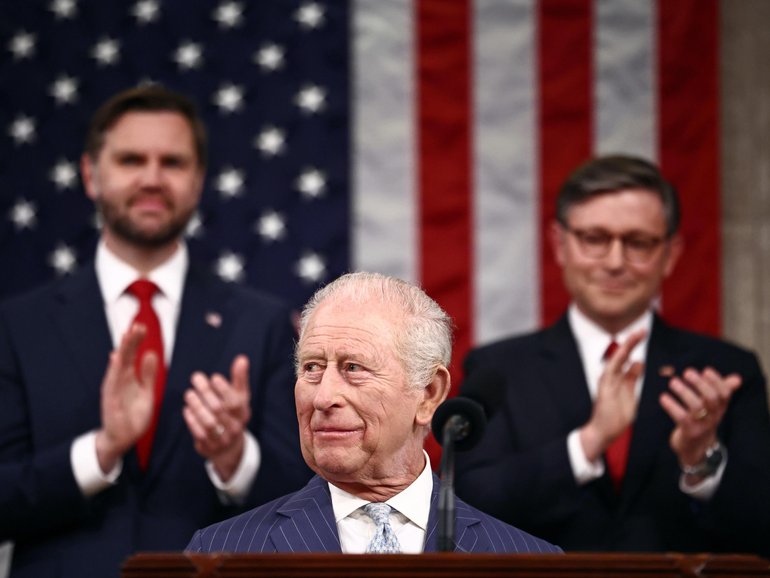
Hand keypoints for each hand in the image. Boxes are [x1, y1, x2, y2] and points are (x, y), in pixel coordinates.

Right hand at [95, 324, 156, 472]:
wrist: (123, 438)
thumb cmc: (133, 414)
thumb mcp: (146, 392)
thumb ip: (148, 374)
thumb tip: (150, 354)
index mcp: (128, 377)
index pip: (131, 355)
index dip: (136, 341)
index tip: (141, 326)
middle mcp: (119, 380)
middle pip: (124, 356)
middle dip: (130, 341)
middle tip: (136, 325)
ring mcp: (113, 390)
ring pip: (117, 366)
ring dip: (122, 351)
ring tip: (127, 336)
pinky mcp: (110, 401)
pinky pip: (112, 384)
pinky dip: (114, 371)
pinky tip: (117, 359)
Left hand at [183, 355, 251, 481]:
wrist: (229, 448)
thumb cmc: (233, 414)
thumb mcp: (239, 397)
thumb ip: (240, 378)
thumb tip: (242, 358)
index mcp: (243, 413)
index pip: (235, 402)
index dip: (224, 389)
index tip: (214, 377)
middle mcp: (234, 427)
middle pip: (219, 409)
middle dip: (206, 392)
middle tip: (196, 378)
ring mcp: (222, 439)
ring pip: (208, 422)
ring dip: (197, 406)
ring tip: (189, 393)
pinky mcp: (209, 447)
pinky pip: (199, 434)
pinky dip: (192, 421)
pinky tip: (187, 409)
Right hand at [580, 330, 645, 461]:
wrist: (603, 432)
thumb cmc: (616, 416)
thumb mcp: (630, 395)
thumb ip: (632, 379)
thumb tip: (639, 362)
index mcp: (619, 378)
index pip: (628, 358)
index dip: (635, 345)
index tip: (643, 333)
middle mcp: (611, 377)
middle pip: (622, 356)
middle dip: (631, 342)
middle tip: (641, 330)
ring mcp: (606, 382)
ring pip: (616, 361)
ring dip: (625, 349)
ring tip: (634, 337)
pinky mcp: (604, 390)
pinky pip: (610, 373)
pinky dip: (617, 363)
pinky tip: (624, 354)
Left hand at [659, 366, 740, 468]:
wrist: (695, 449)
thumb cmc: (703, 421)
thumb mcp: (713, 408)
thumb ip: (722, 391)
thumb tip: (737, 378)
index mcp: (719, 408)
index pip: (724, 394)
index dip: (717, 381)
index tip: (706, 370)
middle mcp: (713, 416)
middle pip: (711, 398)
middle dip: (700, 383)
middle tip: (687, 372)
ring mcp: (701, 425)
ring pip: (696, 406)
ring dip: (684, 392)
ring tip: (673, 382)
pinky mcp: (689, 432)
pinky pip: (681, 417)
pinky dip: (671, 406)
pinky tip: (663, 398)